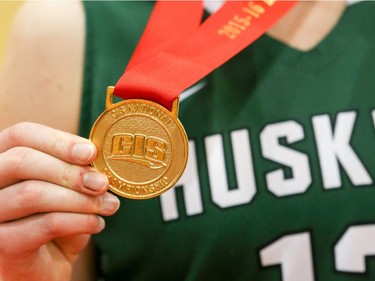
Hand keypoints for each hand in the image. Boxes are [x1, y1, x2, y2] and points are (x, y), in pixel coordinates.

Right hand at [0, 122, 119, 280]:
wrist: (43, 269)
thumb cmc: (55, 223)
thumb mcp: (67, 191)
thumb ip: (76, 172)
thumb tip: (97, 162)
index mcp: (4, 161)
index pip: (22, 135)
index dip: (58, 140)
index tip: (91, 153)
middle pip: (22, 160)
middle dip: (69, 170)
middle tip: (102, 183)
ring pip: (33, 193)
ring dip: (80, 199)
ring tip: (108, 206)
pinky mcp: (1, 245)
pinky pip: (44, 224)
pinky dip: (79, 221)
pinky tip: (98, 223)